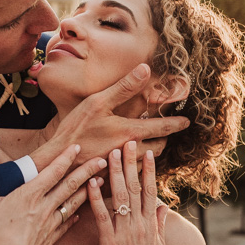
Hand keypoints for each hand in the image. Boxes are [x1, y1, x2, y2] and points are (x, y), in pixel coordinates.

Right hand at [0, 145, 107, 244]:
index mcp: (29, 195)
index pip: (52, 172)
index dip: (66, 158)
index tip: (78, 147)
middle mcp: (43, 208)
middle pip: (70, 186)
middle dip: (87, 171)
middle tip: (103, 161)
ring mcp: (49, 225)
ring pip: (72, 204)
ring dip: (87, 192)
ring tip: (100, 182)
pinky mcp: (49, 241)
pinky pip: (66, 225)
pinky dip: (75, 217)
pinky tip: (80, 214)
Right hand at [30, 64, 188, 170]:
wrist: (58, 160)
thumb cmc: (75, 129)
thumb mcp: (98, 102)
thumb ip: (123, 87)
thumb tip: (146, 69)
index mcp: (130, 132)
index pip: (162, 128)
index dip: (176, 124)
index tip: (186, 122)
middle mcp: (131, 151)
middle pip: (158, 148)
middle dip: (164, 140)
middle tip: (165, 133)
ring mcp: (122, 166)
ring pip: (146, 161)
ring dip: (150, 152)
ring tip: (148, 143)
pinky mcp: (113, 176)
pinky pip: (132, 171)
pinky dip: (135, 163)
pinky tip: (127, 157)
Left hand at [88, 141, 167, 244]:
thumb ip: (161, 225)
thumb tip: (165, 207)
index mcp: (152, 225)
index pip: (151, 191)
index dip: (149, 170)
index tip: (147, 152)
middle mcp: (140, 225)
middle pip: (136, 188)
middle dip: (131, 164)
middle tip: (127, 143)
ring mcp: (125, 233)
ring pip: (120, 197)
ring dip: (116, 174)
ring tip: (111, 154)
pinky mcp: (109, 243)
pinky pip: (102, 216)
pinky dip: (97, 198)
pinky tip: (92, 182)